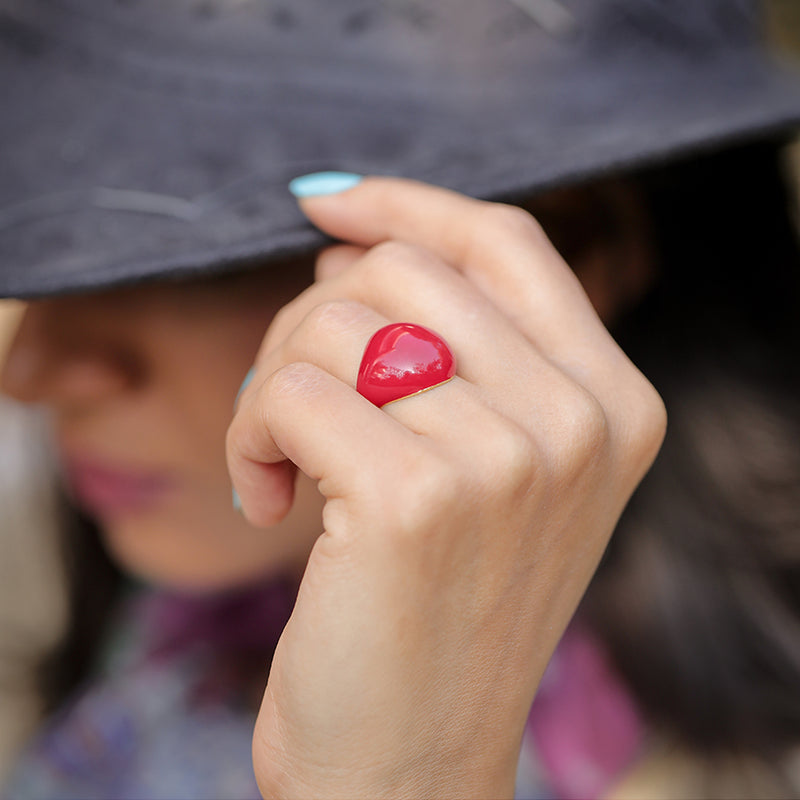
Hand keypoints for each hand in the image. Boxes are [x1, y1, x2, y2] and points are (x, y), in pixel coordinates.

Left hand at [227, 178, 665, 798]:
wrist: (413, 760)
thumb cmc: (436, 608)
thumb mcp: (488, 469)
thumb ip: (453, 349)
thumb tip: (354, 243)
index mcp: (613, 403)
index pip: (506, 240)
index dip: (408, 203)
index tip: (328, 205)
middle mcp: (579, 421)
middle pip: (404, 269)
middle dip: (314, 313)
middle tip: (292, 392)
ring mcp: (508, 458)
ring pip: (336, 322)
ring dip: (274, 378)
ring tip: (278, 454)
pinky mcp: (418, 499)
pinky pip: (291, 392)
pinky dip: (250, 433)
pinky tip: (267, 496)